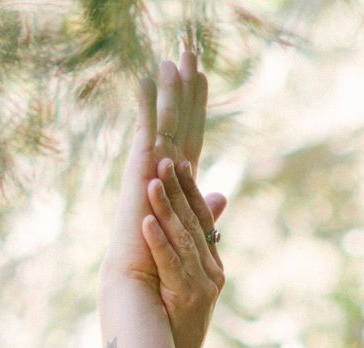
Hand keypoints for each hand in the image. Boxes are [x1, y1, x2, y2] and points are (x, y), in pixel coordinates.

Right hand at [101, 47, 227, 295]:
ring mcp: (150, 167)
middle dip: (185, 85)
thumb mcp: (195, 228)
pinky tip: (146, 75)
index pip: (191, 136)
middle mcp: (160, 169)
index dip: (197, 107)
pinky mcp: (141, 171)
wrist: (141, 284)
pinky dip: (146, 103)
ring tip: (178, 52)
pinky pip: (146, 129)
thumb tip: (222, 194)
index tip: (202, 78)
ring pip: (166, 118)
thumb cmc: (163, 267)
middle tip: (189, 47)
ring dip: (172, 86)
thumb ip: (206, 207)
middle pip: (179, 119)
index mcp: (175, 181)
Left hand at [142, 154, 226, 347]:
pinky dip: (159, 242)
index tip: (176, 161)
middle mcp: (212, 275)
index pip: (202, 220)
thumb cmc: (172, 333)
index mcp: (211, 268)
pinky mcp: (190, 301)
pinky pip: (172, 265)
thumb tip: (203, 216)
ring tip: (151, 183)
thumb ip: (191, 252)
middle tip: (163, 160)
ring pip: (184, 240)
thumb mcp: (185, 289)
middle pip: (194, 224)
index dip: (190, 190)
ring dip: (166, 210)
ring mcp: (204, 288)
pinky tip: (147, 222)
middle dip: (177, 191)